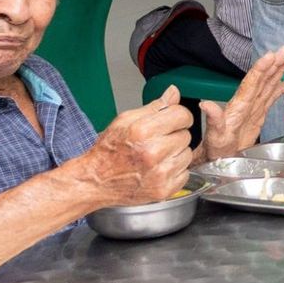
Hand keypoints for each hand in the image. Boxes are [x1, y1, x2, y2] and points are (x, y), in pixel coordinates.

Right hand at [77, 89, 194, 204]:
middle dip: (173, 136)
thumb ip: (155, 107)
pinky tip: (158, 169)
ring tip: (156, 157)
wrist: (96, 180)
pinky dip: (174, 171)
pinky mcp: (164, 190)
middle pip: (186, 135)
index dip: (178, 116)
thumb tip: (173, 92)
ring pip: (187, 155)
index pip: (182, 115)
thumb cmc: (109, 150)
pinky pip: (185, 174)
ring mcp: (159, 173)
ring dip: (175, 154)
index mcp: (143, 130)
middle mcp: (153, 152)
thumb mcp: (126, 120)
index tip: (172, 121)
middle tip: (156, 142)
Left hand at [199, 48, 283, 161]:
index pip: (251, 83)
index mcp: (238, 105)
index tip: (271, 56)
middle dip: (274, 65)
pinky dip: (281, 88)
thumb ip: (213, 120)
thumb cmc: (216, 147)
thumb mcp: (215, 135)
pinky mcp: (258, 114)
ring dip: (279, 71)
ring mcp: (253, 107)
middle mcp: (247, 102)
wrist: (219, 157)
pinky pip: (272, 97)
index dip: (261, 69)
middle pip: (262, 79)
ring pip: (268, 84)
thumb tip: (205, 104)